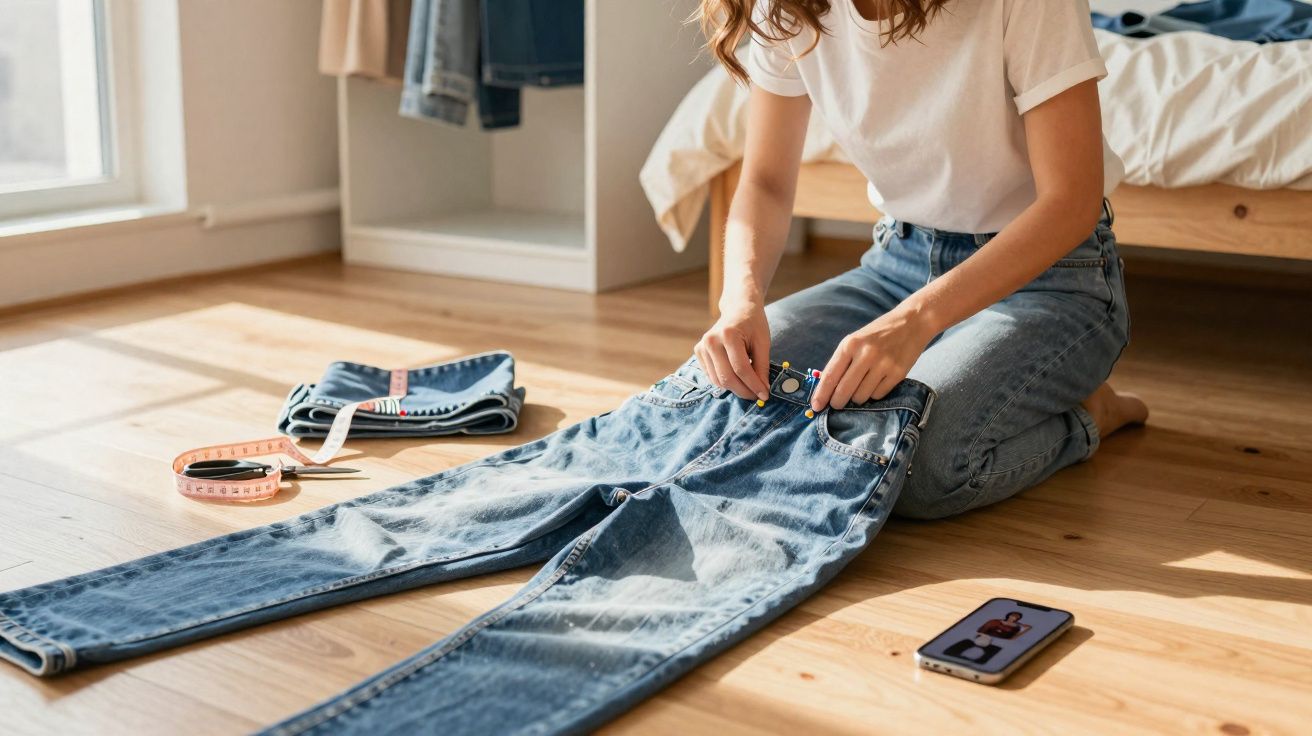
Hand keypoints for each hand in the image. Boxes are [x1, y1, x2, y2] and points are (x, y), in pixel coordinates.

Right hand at [695, 301, 771, 400]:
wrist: (738, 308)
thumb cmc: (753, 324)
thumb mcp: (763, 343)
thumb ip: (762, 367)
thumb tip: (763, 390)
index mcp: (728, 335)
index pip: (741, 369)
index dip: (754, 385)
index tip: (765, 395)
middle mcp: (711, 341)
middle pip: (727, 377)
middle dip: (744, 391)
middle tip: (757, 396)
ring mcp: (702, 346)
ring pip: (718, 380)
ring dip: (735, 389)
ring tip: (749, 387)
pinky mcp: (698, 352)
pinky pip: (712, 376)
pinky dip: (725, 382)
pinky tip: (737, 378)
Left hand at [811, 306, 936, 411]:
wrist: (912, 322)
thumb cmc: (878, 333)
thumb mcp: (855, 340)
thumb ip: (841, 362)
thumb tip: (825, 388)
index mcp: (850, 344)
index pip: (830, 376)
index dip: (821, 394)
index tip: (816, 407)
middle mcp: (866, 354)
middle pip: (844, 391)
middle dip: (837, 402)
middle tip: (837, 404)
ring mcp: (883, 365)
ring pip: (860, 396)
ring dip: (857, 397)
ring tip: (862, 385)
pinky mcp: (898, 374)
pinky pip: (878, 395)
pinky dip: (874, 394)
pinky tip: (876, 382)